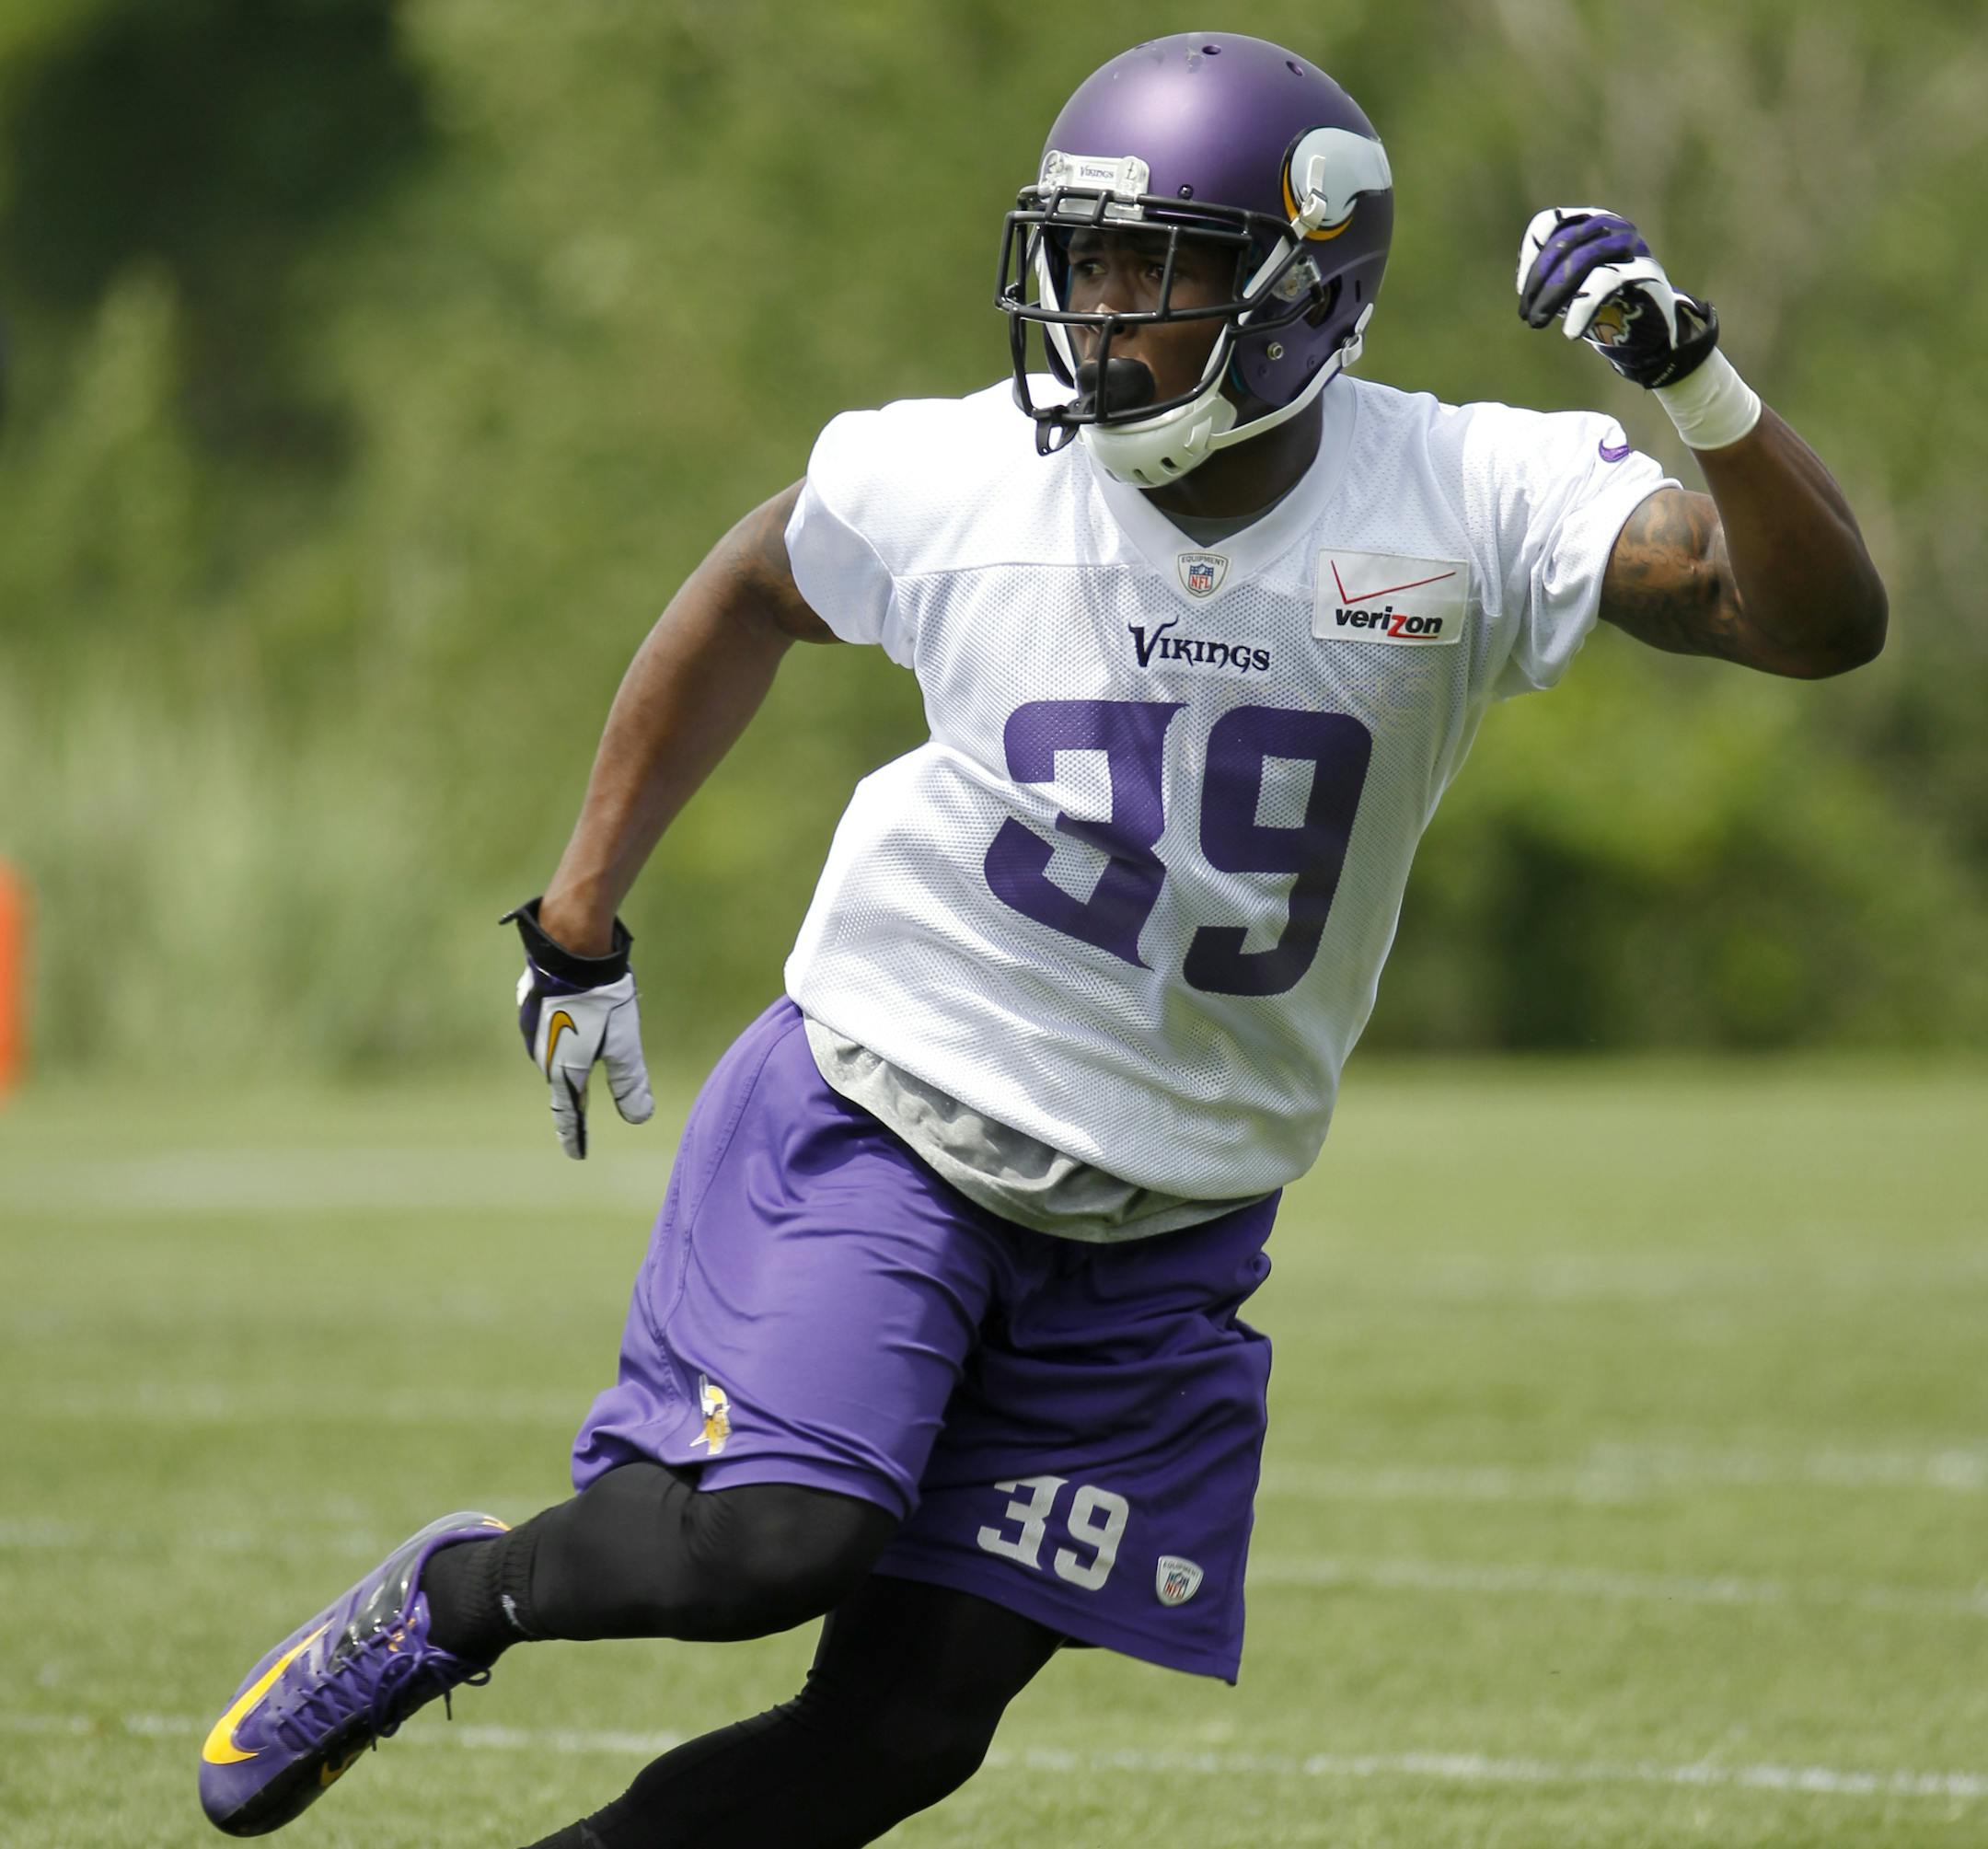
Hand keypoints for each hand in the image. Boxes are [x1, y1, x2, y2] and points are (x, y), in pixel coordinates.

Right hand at [502, 897, 654, 1158]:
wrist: (569, 945)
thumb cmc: (601, 997)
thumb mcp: (624, 1042)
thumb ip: (630, 1082)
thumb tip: (639, 1118)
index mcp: (564, 1069)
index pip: (568, 1114)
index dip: (574, 1135)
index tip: (577, 1154)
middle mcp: (541, 1054)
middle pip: (562, 1083)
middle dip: (573, 1095)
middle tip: (581, 1112)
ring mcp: (530, 1028)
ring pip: (553, 1053)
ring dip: (568, 1057)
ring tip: (585, 1057)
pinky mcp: (529, 1005)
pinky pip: (546, 1029)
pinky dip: (561, 1032)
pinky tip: (573, 1018)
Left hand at [1516, 206, 1719, 388]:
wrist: (1650, 331)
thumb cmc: (1607, 308)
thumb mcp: (1573, 288)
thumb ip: (1552, 276)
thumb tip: (1527, 283)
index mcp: (1592, 224)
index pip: (1550, 224)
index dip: (1531, 256)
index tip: (1523, 290)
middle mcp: (1612, 227)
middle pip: (1564, 243)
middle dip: (1538, 282)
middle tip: (1527, 316)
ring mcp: (1631, 246)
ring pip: (1583, 259)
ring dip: (1553, 295)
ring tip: (1538, 323)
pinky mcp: (1644, 271)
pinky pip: (1605, 281)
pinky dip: (1581, 308)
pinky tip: (1570, 331)